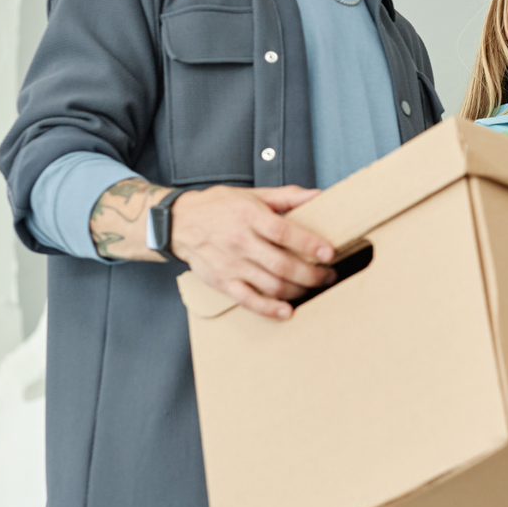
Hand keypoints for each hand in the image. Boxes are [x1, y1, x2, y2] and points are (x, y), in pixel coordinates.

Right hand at [169, 185, 334, 319]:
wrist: (178, 222)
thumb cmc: (218, 207)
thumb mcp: (252, 194)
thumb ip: (287, 196)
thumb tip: (319, 194)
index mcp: (249, 216)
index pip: (284, 232)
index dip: (309, 244)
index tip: (329, 252)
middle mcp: (240, 241)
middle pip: (282, 264)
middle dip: (312, 274)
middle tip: (329, 275)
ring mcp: (230, 264)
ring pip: (270, 285)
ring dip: (298, 291)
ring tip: (315, 288)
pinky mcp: (222, 282)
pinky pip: (248, 300)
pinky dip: (269, 309)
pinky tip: (287, 311)